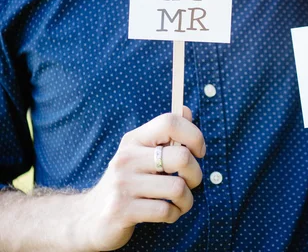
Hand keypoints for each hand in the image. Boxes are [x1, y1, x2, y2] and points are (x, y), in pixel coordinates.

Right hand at [79, 107, 204, 250]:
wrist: (89, 217)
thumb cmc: (127, 182)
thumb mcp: (140, 153)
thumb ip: (165, 133)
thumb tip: (185, 110)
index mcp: (134, 139)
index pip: (170, 122)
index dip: (194, 135)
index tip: (199, 152)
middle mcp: (127, 158)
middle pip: (182, 158)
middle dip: (196, 174)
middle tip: (190, 183)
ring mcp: (123, 184)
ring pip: (178, 188)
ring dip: (187, 200)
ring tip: (179, 202)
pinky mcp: (122, 210)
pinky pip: (166, 211)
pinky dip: (174, 214)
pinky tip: (167, 213)